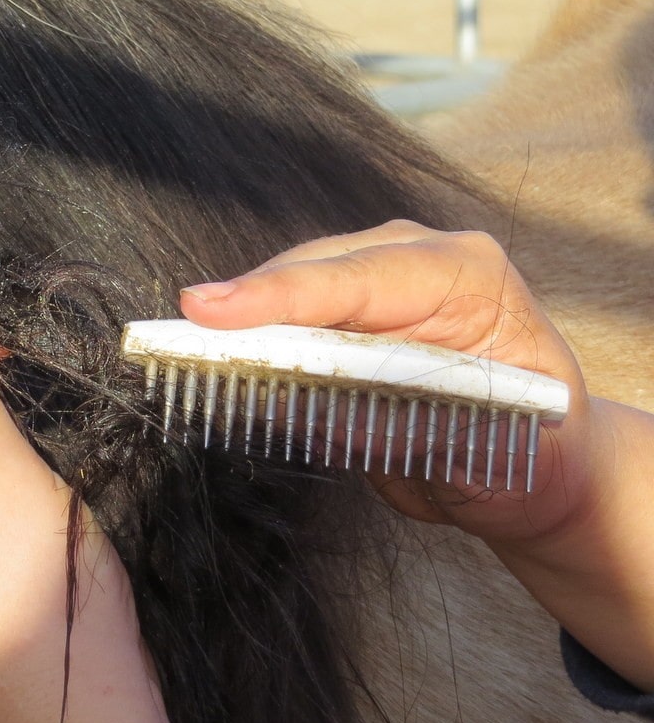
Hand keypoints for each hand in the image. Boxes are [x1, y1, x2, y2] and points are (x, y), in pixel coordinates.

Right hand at [181, 219, 653, 689]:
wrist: (542, 460)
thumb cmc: (534, 454)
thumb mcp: (501, 455)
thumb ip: (425, 433)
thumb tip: (339, 417)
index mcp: (474, 279)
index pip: (364, 279)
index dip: (283, 297)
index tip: (211, 311)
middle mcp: (425, 262)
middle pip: (316, 270)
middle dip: (249, 305)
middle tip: (180, 337)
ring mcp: (384, 280)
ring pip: (296, 286)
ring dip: (244, 324)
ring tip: (191, 352)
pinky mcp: (352, 314)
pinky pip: (293, 319)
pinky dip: (257, 343)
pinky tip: (225, 362)